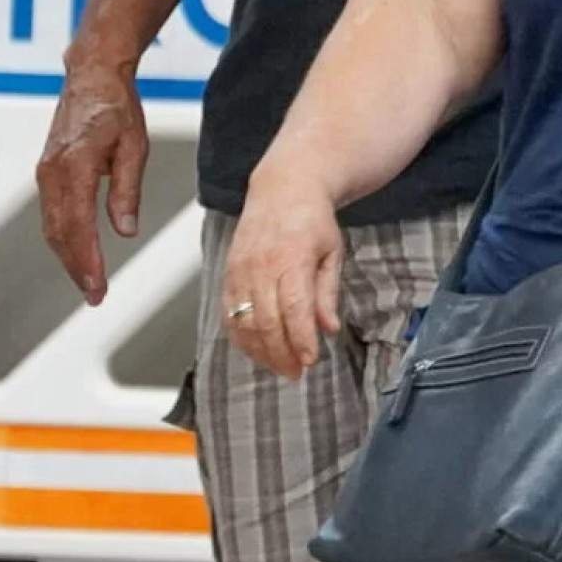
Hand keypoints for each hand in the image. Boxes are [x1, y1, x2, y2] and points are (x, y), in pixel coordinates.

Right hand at [35, 71, 148, 304]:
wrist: (92, 76)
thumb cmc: (118, 108)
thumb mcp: (134, 146)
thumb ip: (126, 189)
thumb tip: (124, 232)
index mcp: (74, 165)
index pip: (79, 225)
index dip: (87, 260)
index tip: (98, 287)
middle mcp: (52, 173)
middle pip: (60, 233)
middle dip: (76, 268)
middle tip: (95, 297)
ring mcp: (45, 173)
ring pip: (52, 226)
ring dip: (68, 257)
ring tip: (89, 283)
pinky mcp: (46, 172)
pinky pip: (53, 213)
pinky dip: (64, 238)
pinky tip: (78, 254)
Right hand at [219, 171, 343, 380]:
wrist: (283, 189)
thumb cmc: (314, 221)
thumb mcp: (333, 252)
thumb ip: (327, 292)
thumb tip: (328, 328)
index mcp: (293, 257)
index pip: (294, 308)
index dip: (301, 338)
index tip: (310, 361)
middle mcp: (262, 265)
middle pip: (267, 321)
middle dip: (281, 353)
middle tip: (296, 373)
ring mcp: (240, 270)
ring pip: (244, 322)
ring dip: (260, 351)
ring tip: (279, 367)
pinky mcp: (228, 274)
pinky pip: (229, 314)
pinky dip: (241, 337)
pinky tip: (256, 351)